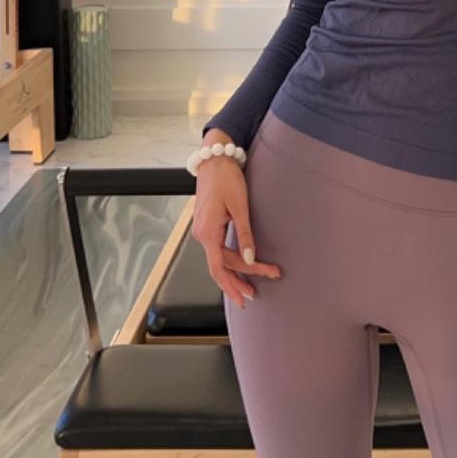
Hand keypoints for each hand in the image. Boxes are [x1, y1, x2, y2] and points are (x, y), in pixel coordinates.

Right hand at [190, 136, 282, 309]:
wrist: (215, 159)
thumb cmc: (227, 179)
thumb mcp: (240, 207)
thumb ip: (244, 235)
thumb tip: (250, 260)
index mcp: (207, 232)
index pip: (219, 268)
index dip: (232, 286)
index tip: (245, 298)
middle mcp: (201, 234)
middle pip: (221, 265)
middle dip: (239, 280)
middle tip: (255, 294)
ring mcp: (202, 230)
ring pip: (219, 258)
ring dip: (235, 272)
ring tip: (251, 285)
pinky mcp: (207, 224)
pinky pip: (217, 249)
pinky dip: (229, 260)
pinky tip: (239, 266)